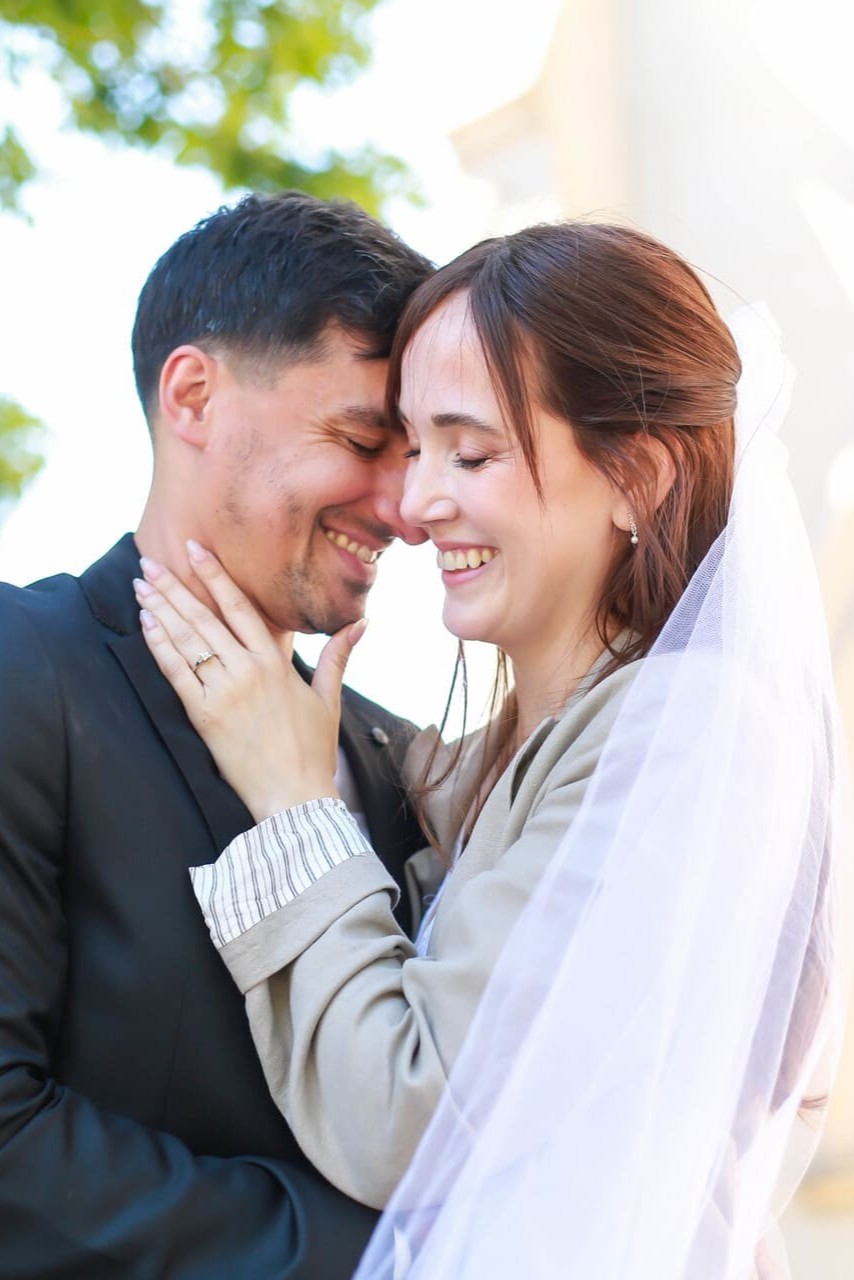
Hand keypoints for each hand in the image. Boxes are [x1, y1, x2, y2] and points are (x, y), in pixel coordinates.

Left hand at [133, 542, 365, 820]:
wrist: (294, 796)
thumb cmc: (312, 750)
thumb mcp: (327, 699)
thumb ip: (338, 656)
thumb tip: (363, 623)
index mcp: (275, 663)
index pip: (239, 607)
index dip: (215, 575)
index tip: (194, 550)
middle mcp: (247, 670)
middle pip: (204, 618)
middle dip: (174, 587)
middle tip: (150, 563)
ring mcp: (224, 692)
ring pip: (186, 641)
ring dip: (160, 610)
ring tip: (141, 586)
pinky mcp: (205, 716)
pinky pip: (176, 673)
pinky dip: (159, 646)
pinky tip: (146, 625)